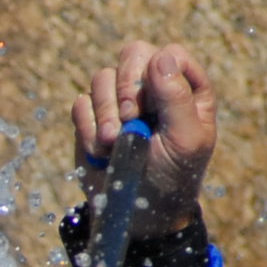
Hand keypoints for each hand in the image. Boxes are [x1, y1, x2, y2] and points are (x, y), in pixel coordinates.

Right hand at [69, 40, 217, 238]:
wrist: (136, 213)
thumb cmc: (172, 177)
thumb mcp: (186, 140)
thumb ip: (178, 97)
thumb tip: (160, 57)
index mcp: (186, 89)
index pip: (169, 55)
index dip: (155, 73)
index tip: (151, 105)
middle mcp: (153, 88)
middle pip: (133, 54)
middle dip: (126, 87)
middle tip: (129, 120)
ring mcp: (121, 100)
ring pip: (102, 78)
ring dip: (105, 113)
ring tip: (114, 144)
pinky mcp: (92, 118)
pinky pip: (80, 104)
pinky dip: (87, 128)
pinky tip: (100, 151)